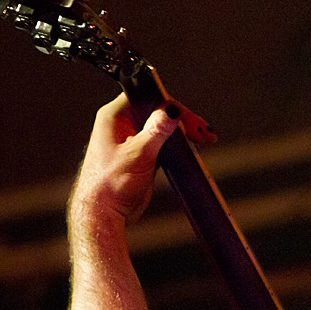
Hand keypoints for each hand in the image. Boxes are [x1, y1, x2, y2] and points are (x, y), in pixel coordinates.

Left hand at [71, 94, 216, 226]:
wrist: (104, 213)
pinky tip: (192, 148)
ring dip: (183, 132)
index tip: (190, 119)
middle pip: (158, 111)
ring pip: (162, 127)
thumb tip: (172, 110)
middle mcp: (122, 124)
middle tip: (205, 133)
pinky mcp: (141, 155)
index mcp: (115, 116)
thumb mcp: (139, 153)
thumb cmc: (111, 184)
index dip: (171, 105)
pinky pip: (162, 143)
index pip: (148, 97)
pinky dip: (177, 145)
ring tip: (206, 139)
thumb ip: (157, 130)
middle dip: (183, 120)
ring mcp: (132, 139)